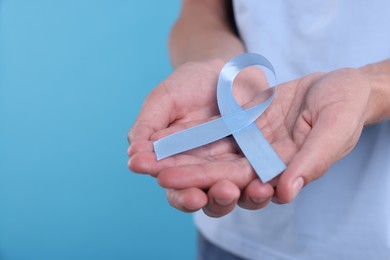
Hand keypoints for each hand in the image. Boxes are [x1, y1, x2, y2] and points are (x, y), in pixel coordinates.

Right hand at [128, 58, 274, 216]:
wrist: (222, 69)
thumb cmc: (186, 85)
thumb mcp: (163, 100)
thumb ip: (147, 126)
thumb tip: (132, 156)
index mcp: (178, 163)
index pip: (177, 187)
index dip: (182, 194)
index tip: (191, 195)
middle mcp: (205, 171)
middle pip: (209, 196)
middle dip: (216, 199)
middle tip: (224, 193)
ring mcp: (232, 166)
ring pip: (238, 191)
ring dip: (246, 197)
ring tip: (255, 191)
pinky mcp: (257, 157)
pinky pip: (263, 174)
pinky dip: (267, 181)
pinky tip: (272, 183)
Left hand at [153, 67, 372, 212]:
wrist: (337, 84)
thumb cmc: (345, 106)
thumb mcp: (334, 130)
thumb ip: (312, 162)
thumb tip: (285, 192)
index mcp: (284, 173)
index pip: (248, 188)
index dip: (221, 189)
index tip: (195, 191)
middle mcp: (261, 164)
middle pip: (222, 175)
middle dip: (192, 178)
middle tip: (162, 177)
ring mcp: (249, 144)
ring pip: (211, 156)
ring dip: (183, 160)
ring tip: (155, 164)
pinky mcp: (240, 125)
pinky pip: (212, 131)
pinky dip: (189, 136)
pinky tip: (165, 137)